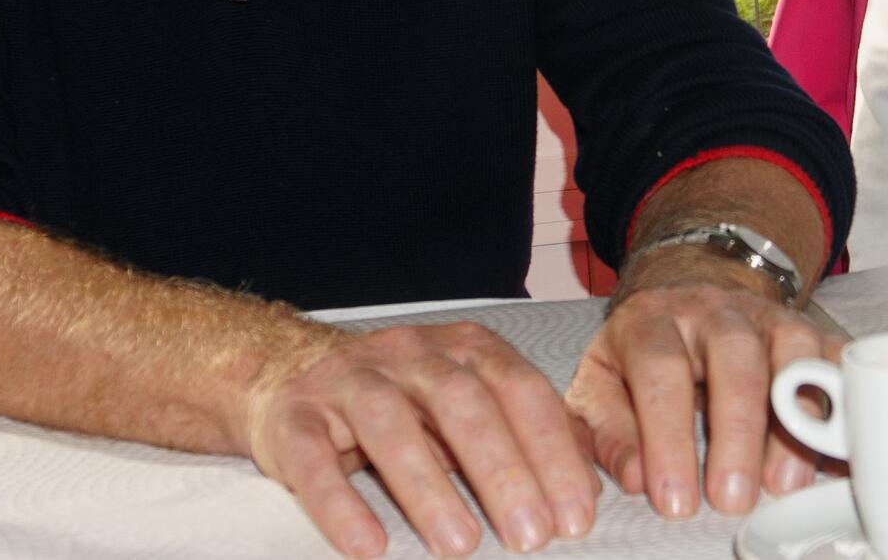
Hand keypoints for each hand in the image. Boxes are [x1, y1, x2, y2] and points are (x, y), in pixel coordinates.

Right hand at [247, 322, 600, 557]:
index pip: (520, 391)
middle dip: (502, 471)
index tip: (576, 516)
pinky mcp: (295, 416)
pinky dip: (340, 503)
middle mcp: (411, 353)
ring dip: (428, 487)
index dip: (551, 452)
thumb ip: (528, 432)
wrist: (293, 374)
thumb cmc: (404, 403)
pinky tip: (367, 546)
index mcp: (465, 348)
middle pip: (462, 403)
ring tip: (460, 546)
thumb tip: (594, 484)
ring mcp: (349, 379)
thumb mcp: (471, 404)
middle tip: (531, 537)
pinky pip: (314, 457)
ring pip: (390, 424)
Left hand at [565, 278, 846, 520]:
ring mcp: (767, 317)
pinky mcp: (809, 331)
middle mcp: (714, 311)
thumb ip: (608, 435)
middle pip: (735, 355)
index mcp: (652, 320)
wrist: (687, 296)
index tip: (673, 498)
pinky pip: (836, 358)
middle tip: (732, 498)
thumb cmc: (642, 355)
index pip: (660, 370)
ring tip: (784, 484)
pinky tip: (840, 449)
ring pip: (792, 350)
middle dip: (738, 431)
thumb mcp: (602, 387)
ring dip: (796, 418)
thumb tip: (635, 478)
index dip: (667, 436)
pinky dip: (846, 402)